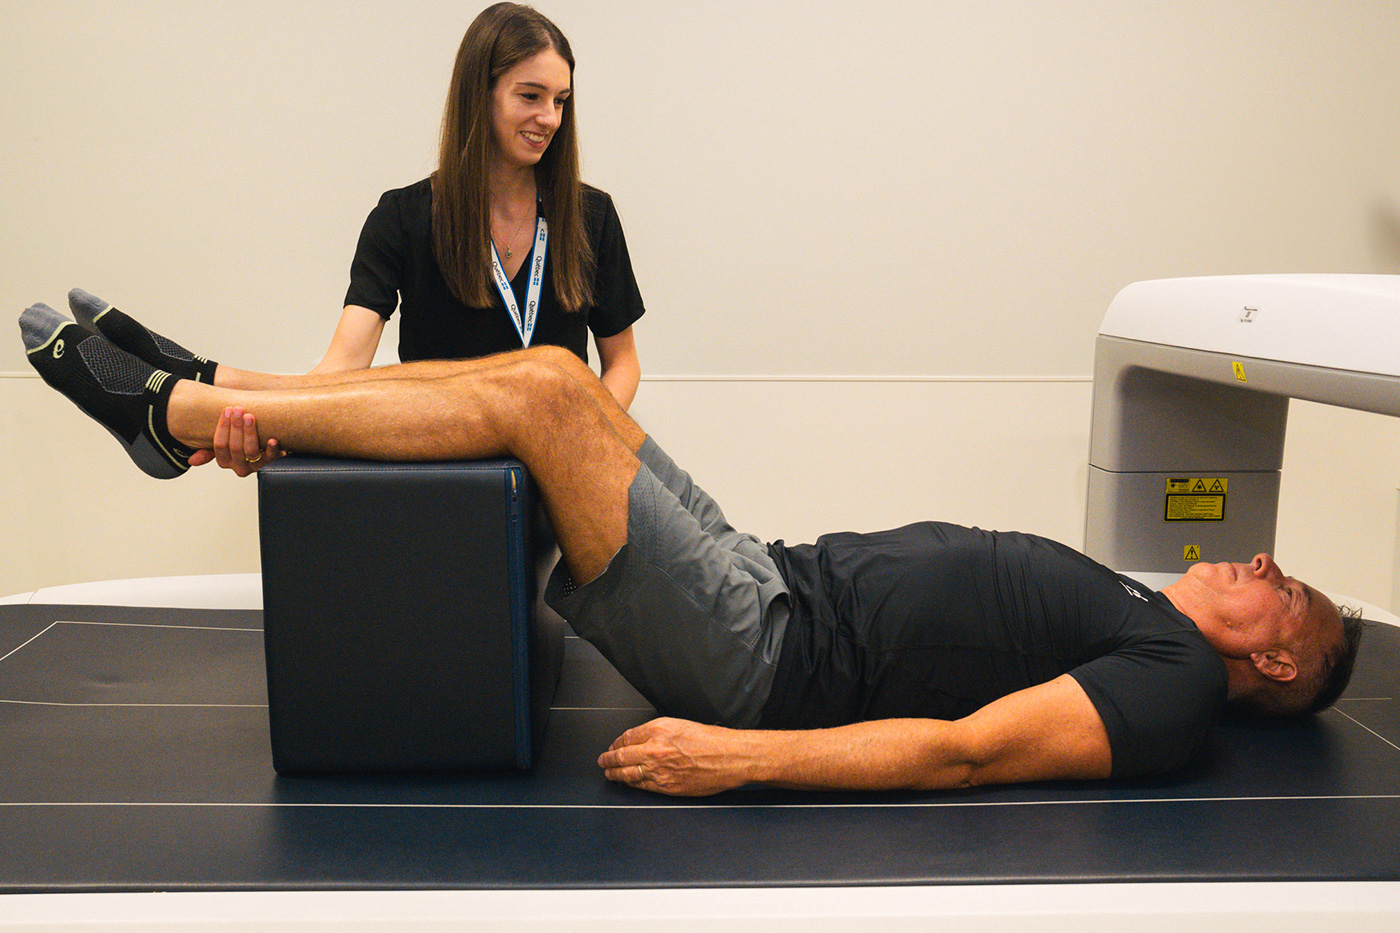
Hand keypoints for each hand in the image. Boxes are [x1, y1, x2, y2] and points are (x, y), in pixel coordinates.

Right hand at [189, 407, 282, 476]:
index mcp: (224, 461)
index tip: (227, 410)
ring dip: (250, 433)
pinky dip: (272, 449)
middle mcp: (238, 466)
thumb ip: (209, 451)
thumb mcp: (224, 446)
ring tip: (250, 417)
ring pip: (250, 452)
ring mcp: (254, 466)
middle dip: (236, 427)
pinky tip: (272, 439)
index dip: (223, 428)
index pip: (219, 446)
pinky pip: (271, 458)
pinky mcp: (270, 463)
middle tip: (239, 410)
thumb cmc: (241, 443)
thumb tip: (191, 461)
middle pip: (235, 448)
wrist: (266, 447)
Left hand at [597, 717, 751, 795]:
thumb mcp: (680, 724)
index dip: (617, 742)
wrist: (730, 757)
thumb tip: (640, 739)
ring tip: (609, 773)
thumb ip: (657, 731)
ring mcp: (659, 771)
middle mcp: (655, 750)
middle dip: (609, 759)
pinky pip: (642, 786)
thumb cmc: (712, 740)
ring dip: (615, 773)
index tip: (614, 744)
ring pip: (628, 774)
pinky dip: (631, 784)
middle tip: (603, 760)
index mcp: (658, 730)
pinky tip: (628, 783)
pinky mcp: (667, 787)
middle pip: (621, 756)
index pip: (627, 736)